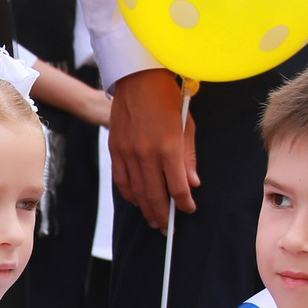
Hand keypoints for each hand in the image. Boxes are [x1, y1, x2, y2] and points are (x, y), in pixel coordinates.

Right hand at [109, 68, 198, 225]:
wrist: (138, 78)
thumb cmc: (168, 98)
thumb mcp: (187, 125)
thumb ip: (188, 157)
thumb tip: (192, 183)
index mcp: (169, 147)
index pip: (177, 187)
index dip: (184, 203)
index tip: (188, 210)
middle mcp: (147, 154)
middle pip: (155, 195)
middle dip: (163, 215)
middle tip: (167, 229)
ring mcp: (128, 153)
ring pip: (137, 192)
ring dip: (146, 209)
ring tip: (153, 219)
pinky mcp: (116, 150)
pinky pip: (122, 181)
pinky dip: (130, 195)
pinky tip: (137, 200)